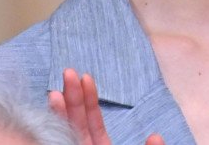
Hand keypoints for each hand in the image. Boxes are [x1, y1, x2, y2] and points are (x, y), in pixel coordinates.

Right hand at [49, 68, 164, 144]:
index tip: (86, 77)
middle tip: (68, 71)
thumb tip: (155, 136)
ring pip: (68, 133)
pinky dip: (59, 125)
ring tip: (54, 92)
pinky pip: (66, 141)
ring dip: (61, 113)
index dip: (89, 100)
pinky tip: (53, 112)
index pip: (94, 123)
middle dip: (71, 98)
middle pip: (77, 124)